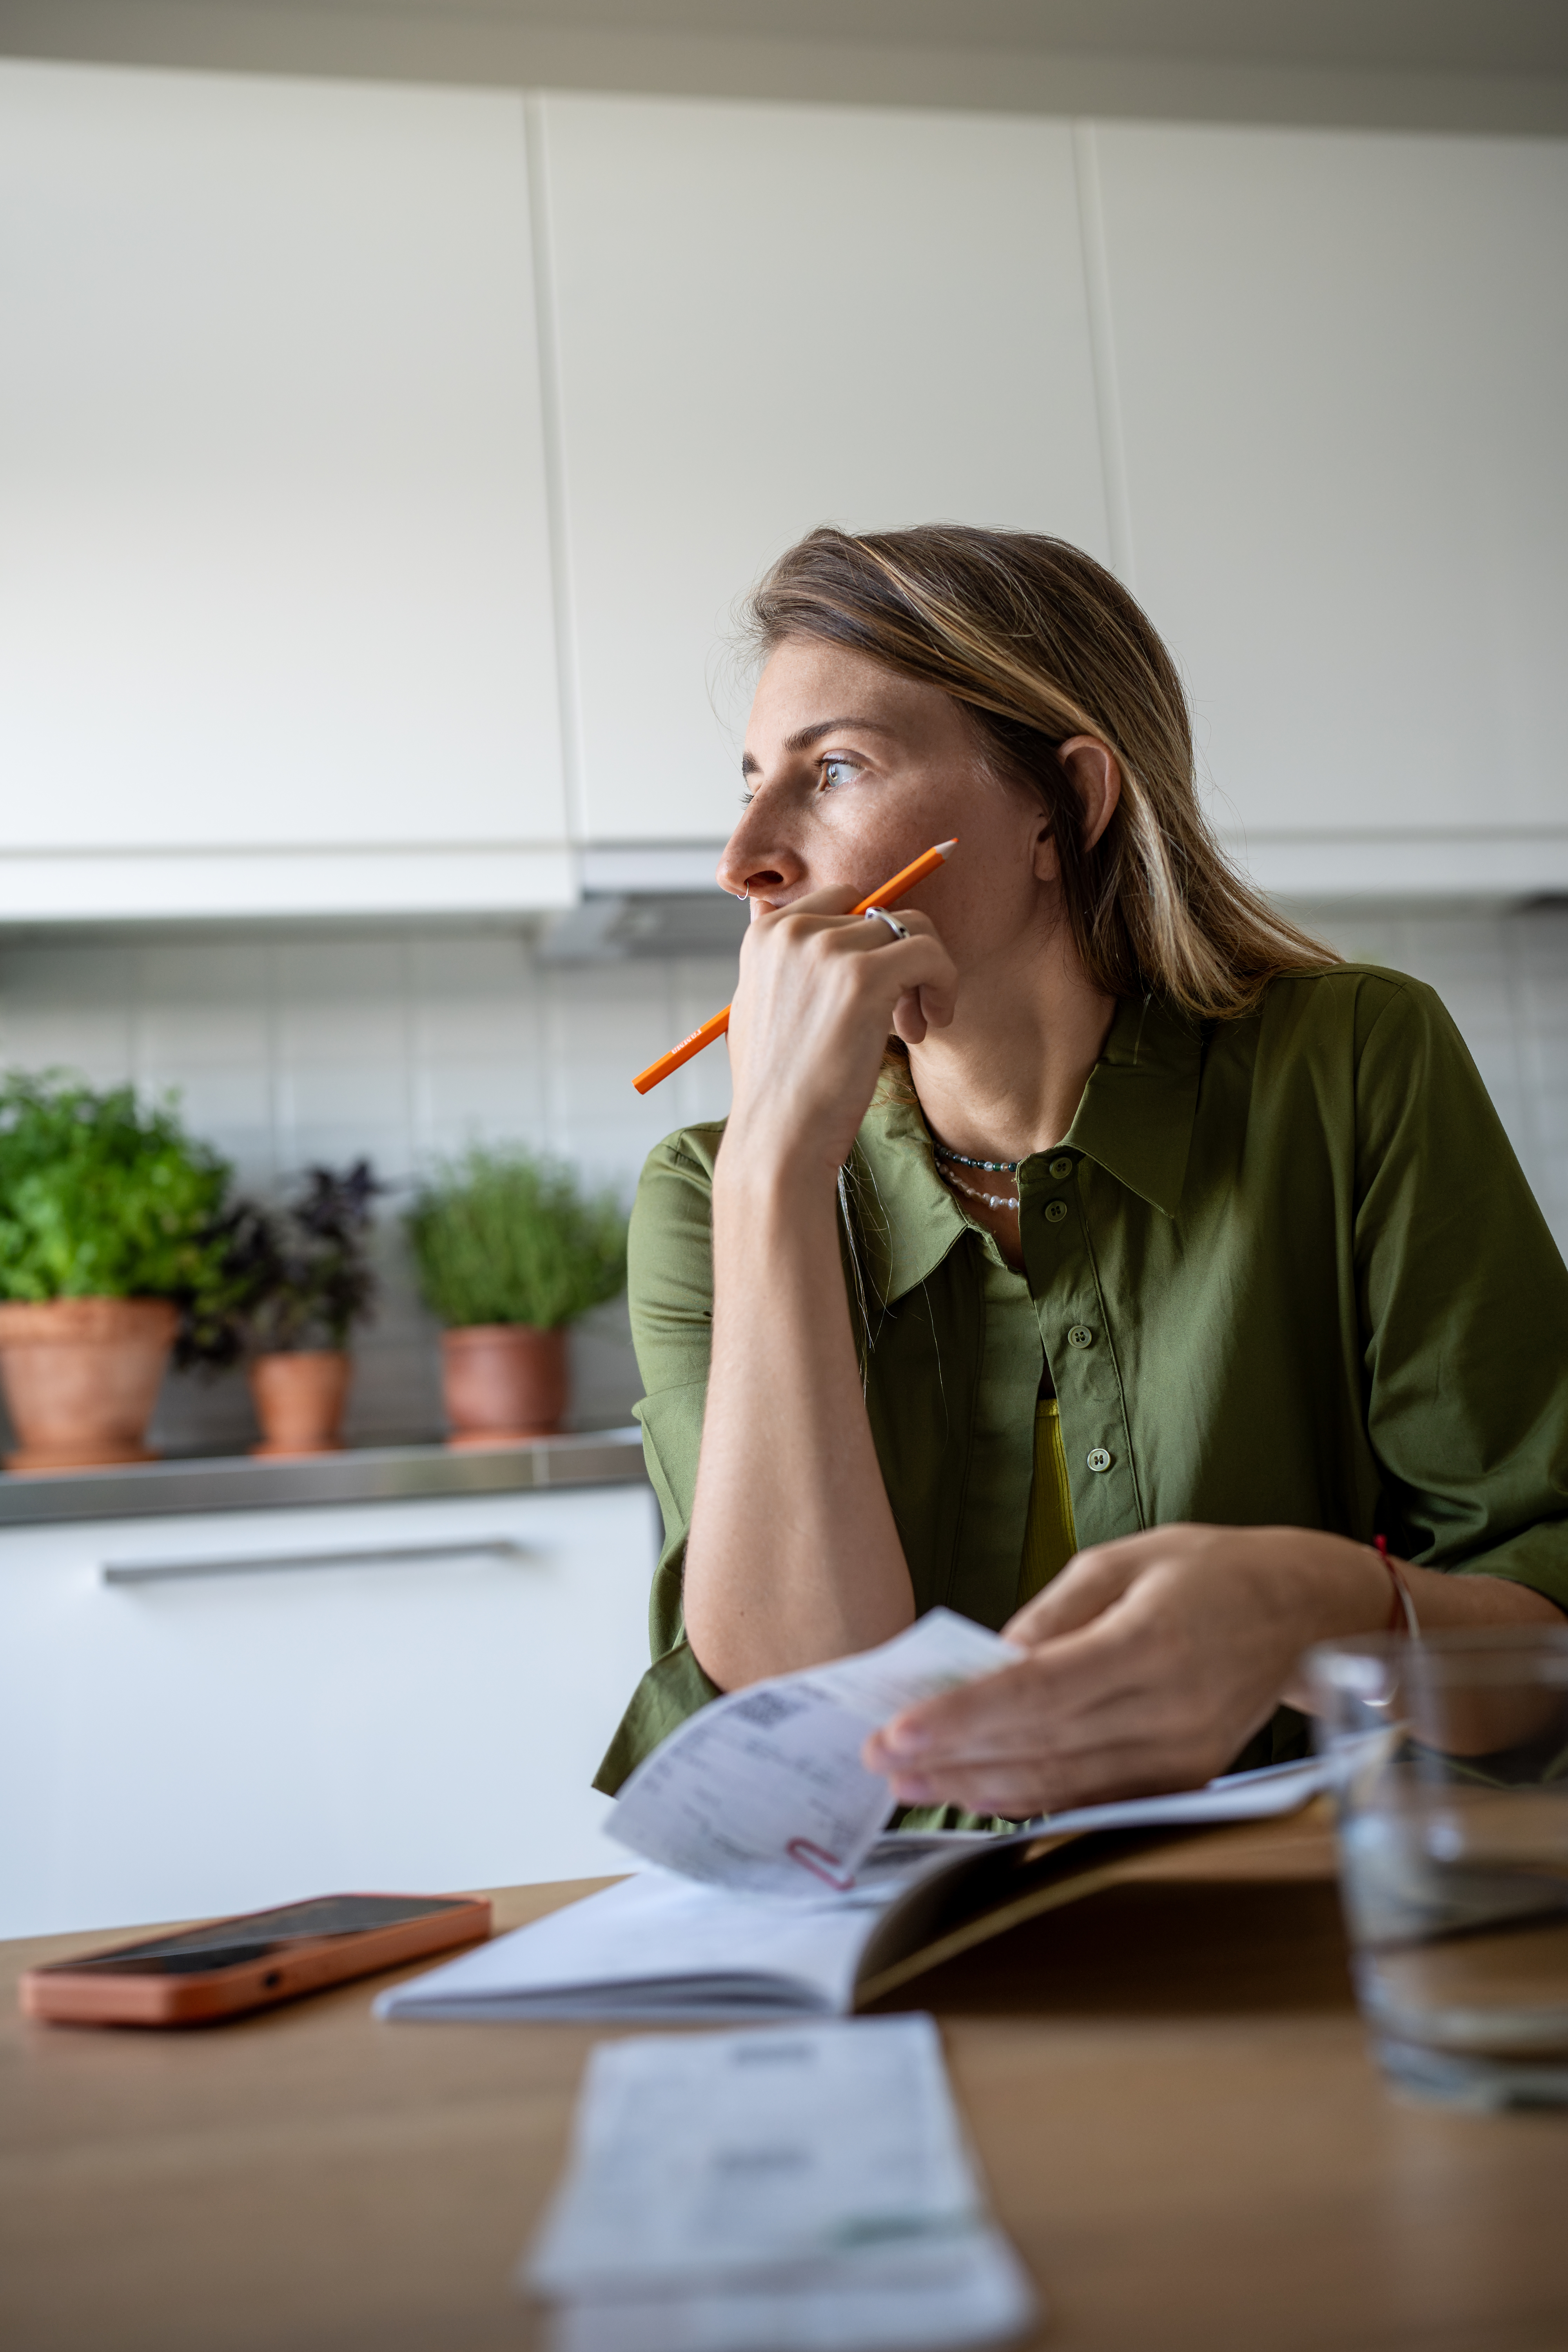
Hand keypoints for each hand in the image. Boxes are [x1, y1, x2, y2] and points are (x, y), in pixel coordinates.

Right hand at [724, 887, 956, 1177]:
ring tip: (914, 1026)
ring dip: (924, 974)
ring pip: (912, 929)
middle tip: (901, 1015)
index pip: (843, 899)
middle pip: (881, 914)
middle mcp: (793, 930)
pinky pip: (930, 954)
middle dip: (899, 959)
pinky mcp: (864, 977)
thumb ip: (788, 961)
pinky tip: (931, 1024)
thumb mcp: (761, 1005)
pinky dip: (943, 984)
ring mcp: (827, 950)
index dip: (871, 940)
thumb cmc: (778, 1086)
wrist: (778, 1138)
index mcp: (767, 932)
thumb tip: (818, 924)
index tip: (878, 986)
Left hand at [860, 1524, 1390, 1816]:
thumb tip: (991, 1662)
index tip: (895, 1733)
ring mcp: (1181, 1757)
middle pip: (1039, 1748)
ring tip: (911, 1784)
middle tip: (879, 1762)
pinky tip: (977, 1791)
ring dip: (977, 1789)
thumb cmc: (1207, 1572)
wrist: (1303, 1613)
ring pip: (1061, 1786)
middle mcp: (1170, 1712)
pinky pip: (1094, 1799)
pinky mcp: (1185, 1780)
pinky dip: (1030, 1798)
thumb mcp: (1123, 1561)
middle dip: (949, 1761)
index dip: (961, 1719)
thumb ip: (1052, 1614)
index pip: (1037, 1694)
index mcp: (1152, 1643)